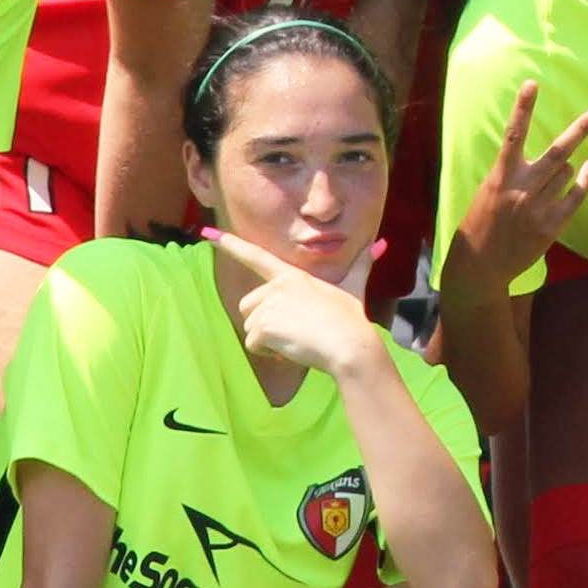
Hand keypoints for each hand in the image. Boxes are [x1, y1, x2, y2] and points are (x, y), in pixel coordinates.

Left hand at [208, 228, 387, 382]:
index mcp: (292, 275)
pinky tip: (291, 350)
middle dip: (264, 324)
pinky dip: (269, 353)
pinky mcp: (264, 324)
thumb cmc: (351, 319)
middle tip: (295, 332)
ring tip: (296, 340)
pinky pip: (254, 344)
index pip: (256, 257)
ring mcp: (269, 304)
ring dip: (268, 340)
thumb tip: (380, 243)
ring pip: (250, 327)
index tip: (206, 233)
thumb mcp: (353, 288)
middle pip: (249, 306)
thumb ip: (361, 265)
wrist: (349, 344)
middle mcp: (275, 286)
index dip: (231, 245)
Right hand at [455, 82, 587, 296]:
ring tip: (545, 183)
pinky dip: (584, 180)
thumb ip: (516, 173)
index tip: (531, 84)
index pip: (513, 134)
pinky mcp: (551, 225)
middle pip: (559, 150)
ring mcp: (539, 208)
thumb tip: (561, 160)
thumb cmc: (482, 222)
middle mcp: (522, 188)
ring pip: (567, 171)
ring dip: (565, 168)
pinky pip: (577, 195)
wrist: (481, 264)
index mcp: (500, 176)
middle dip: (583, 127)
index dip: (523, 108)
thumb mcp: (490, 191)